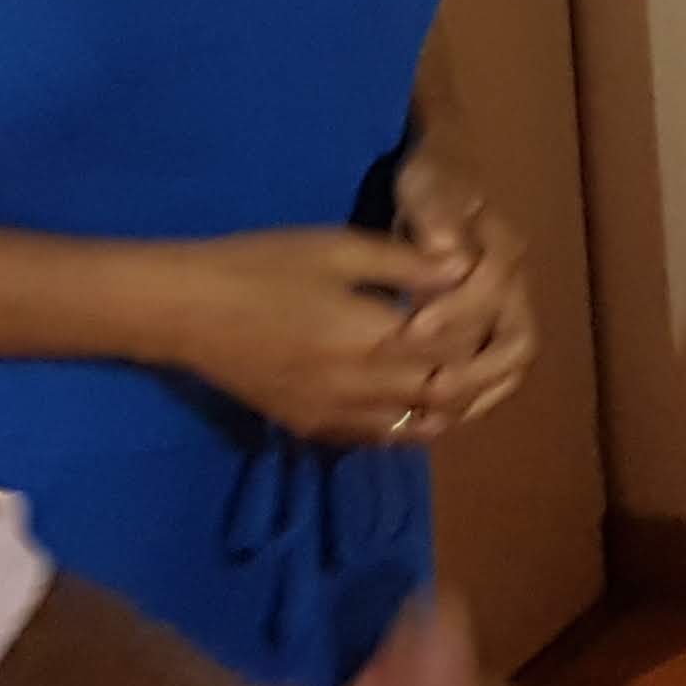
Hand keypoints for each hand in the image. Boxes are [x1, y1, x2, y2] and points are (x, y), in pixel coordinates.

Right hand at [152, 228, 471, 444]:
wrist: (185, 311)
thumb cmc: (258, 265)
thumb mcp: (335, 248)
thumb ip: (404, 264)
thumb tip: (466, 267)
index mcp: (371, 335)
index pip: (455, 343)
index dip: (483, 324)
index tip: (494, 299)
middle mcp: (362, 387)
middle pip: (449, 391)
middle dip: (483, 368)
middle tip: (500, 341)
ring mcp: (338, 416)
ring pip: (423, 424)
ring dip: (458, 403)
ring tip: (476, 371)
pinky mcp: (315, 429)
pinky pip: (383, 438)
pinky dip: (417, 422)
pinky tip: (426, 399)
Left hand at [389, 150, 537, 437]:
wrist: (439, 193)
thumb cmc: (430, 189)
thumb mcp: (425, 185)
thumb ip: (434, 212)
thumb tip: (444, 246)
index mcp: (503, 248)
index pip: (494, 287)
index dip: (457, 311)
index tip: (412, 327)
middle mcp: (518, 288)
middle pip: (518, 342)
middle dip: (474, 369)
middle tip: (426, 384)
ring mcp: (511, 317)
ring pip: (511, 370)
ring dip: (475, 394)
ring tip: (430, 411)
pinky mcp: (495, 341)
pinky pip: (494, 383)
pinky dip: (469, 404)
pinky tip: (433, 418)